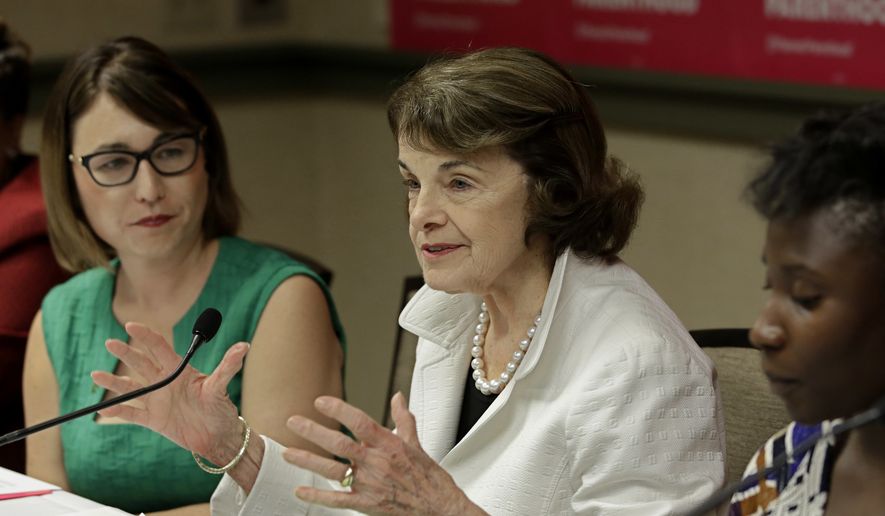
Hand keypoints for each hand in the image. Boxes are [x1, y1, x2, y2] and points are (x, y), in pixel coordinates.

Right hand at [91, 322, 248, 460]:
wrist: (217, 437)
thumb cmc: (221, 408)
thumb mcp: (221, 386)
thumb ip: (227, 366)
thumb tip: (244, 346)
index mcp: (179, 370)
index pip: (160, 348)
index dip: (146, 336)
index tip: (131, 325)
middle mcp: (165, 382)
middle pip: (141, 364)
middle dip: (126, 353)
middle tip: (110, 342)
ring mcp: (157, 400)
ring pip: (131, 388)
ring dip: (114, 382)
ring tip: (96, 375)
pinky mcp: (153, 419)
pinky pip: (131, 414)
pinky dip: (118, 412)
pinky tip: (103, 410)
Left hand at [283, 393, 487, 515]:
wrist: (440, 508)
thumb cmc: (430, 478)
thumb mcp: (417, 443)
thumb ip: (403, 419)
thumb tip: (398, 398)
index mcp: (389, 444)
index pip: (359, 421)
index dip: (338, 409)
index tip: (321, 402)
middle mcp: (377, 462)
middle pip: (339, 443)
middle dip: (313, 431)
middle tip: (293, 422)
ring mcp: (370, 483)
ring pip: (333, 469)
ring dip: (308, 460)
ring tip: (288, 453)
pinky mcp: (367, 503)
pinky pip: (337, 500)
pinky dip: (318, 496)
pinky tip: (301, 491)